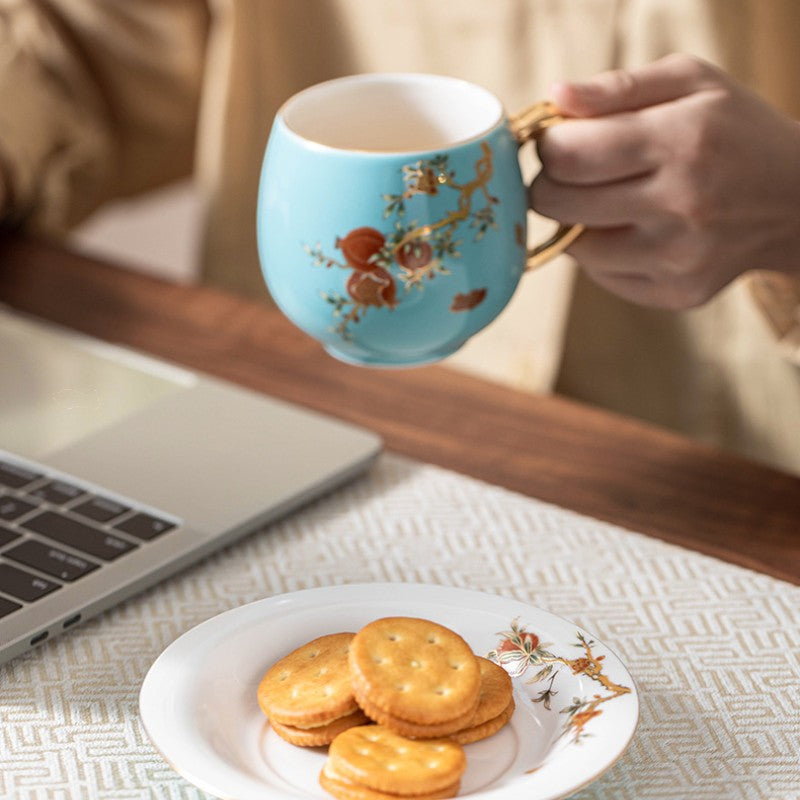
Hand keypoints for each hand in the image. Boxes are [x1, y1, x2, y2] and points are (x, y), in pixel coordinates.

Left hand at [531, 54, 799, 308]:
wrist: (799, 199)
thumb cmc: (735, 132)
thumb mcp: (692, 82)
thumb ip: (617, 87)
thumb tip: (555, 97)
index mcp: (682, 140)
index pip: (569, 155)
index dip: (550, 147)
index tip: (559, 142)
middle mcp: (681, 204)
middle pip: (559, 205)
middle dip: (549, 185)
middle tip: (571, 173)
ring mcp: (679, 257)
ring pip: (575, 247)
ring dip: (574, 222)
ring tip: (607, 200)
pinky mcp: (676, 292)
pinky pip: (602, 276)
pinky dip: (602, 252)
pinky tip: (632, 230)